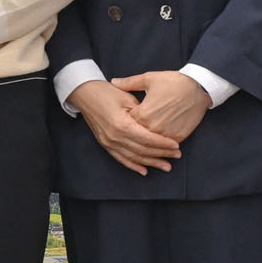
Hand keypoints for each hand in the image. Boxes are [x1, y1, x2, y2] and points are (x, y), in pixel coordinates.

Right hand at [67, 80, 181, 174]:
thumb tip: (158, 127)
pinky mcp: (105, 143)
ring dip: (151, 163)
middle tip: (177, 156)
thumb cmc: (107, 92)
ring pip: (134, 157)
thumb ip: (142, 114)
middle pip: (142, 150)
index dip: (163, 144)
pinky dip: (133, 165)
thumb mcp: (127, 98)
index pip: (147, 139)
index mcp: (121, 124)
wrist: (84, 93)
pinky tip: (144, 170)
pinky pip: (121, 158)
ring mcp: (108, 142)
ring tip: (166, 166)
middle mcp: (114, 136)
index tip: (176, 146)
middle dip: (161, 154)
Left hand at [113, 70, 211, 142]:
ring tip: (141, 142)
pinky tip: (156, 144)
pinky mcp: (179, 137)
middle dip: (133, 136)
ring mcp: (167, 134)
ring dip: (146, 144)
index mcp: (143, 114)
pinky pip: (165, 145)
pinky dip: (160, 145)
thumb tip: (113, 82)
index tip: (120, 119)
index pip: (127, 124)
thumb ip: (129, 83)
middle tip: (127, 134)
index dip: (123, 121)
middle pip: (138, 137)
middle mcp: (154, 127)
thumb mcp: (148, 79)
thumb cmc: (172, 81)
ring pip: (152, 144)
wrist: (198, 88)